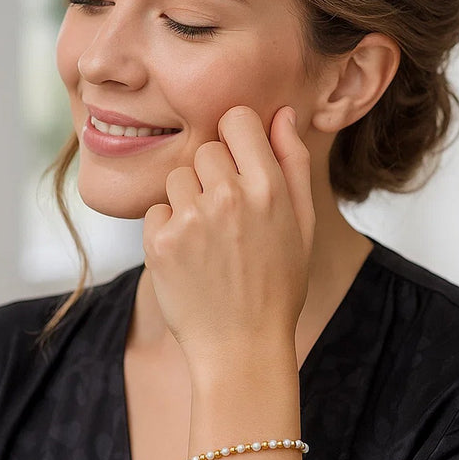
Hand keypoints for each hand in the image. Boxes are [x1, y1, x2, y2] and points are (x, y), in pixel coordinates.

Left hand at [142, 105, 315, 378]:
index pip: (237, 119)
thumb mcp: (302, 224)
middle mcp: (229, 196)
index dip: (236, 139)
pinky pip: (157, 211)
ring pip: (177, 177)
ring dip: (188, 200)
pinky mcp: (160, 243)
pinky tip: (189, 257)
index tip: (239, 164)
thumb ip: (292, 162)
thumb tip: (280, 112)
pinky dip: (167, 230)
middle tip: (226, 216)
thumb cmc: (277, 286)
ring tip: (208, 240)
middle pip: (205, 148)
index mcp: (269, 187)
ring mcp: (191, 219)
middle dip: (213, 174)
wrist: (241, 347)